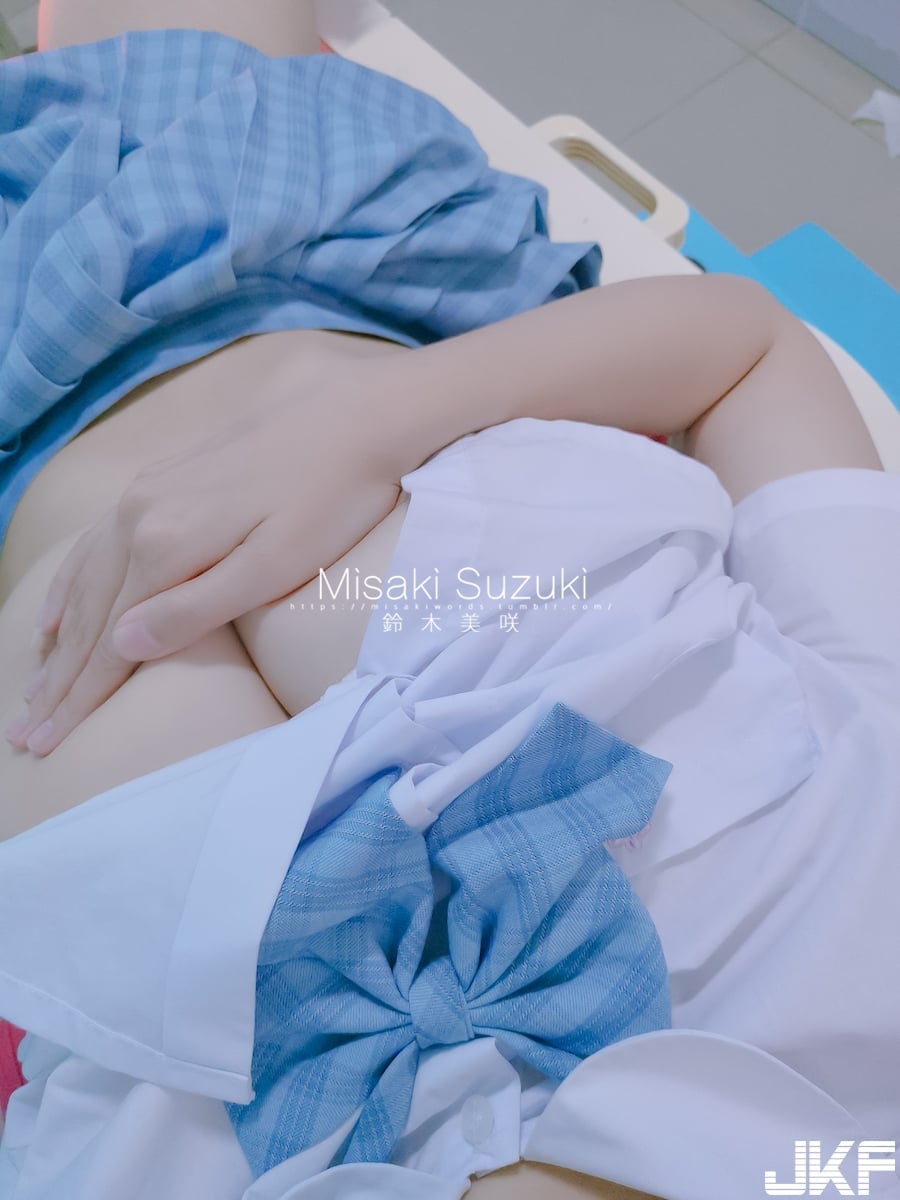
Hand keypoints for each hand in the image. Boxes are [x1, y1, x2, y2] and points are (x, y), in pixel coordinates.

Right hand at [5, 356, 402, 755]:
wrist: (355, 415)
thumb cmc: (331, 499)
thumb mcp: (275, 565)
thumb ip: (197, 609)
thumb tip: (122, 645)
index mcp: (165, 546)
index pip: (110, 642)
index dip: (78, 698)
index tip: (45, 744)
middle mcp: (139, 517)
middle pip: (88, 615)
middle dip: (57, 680)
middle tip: (26, 734)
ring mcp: (144, 494)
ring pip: (85, 579)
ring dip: (58, 638)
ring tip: (34, 686)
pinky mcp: (159, 479)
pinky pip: (94, 541)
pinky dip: (68, 584)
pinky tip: (55, 609)